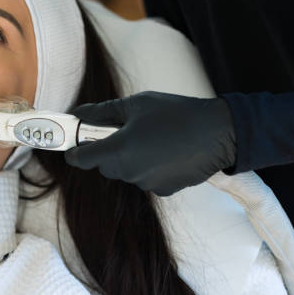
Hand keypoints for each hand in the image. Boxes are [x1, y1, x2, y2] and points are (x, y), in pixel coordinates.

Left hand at [64, 91, 236, 195]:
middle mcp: (129, 172)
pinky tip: (163, 151)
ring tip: (149, 138)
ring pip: (125, 172)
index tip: (73, 145)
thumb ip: (102, 111)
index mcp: (118, 150)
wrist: (220, 134)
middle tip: (121, 130)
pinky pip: (144, 178)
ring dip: (128, 158)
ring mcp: (147, 184)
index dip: (74, 151)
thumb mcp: (136, 104)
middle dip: (106, 150)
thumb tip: (78, 113)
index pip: (81, 159)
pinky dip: (147, 167)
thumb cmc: (177, 114)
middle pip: (103, 166)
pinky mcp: (163, 190)